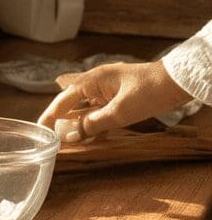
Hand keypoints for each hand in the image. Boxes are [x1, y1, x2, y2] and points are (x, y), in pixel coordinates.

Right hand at [38, 61, 192, 138]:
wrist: (178, 83)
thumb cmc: (151, 92)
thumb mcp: (120, 112)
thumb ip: (93, 123)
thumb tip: (72, 135)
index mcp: (93, 80)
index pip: (63, 99)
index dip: (51, 115)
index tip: (40, 129)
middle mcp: (97, 82)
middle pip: (71, 101)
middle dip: (61, 118)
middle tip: (52, 135)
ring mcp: (108, 88)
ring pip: (85, 106)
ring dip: (77, 121)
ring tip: (68, 138)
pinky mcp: (118, 96)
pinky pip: (98, 109)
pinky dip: (92, 120)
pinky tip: (91, 133)